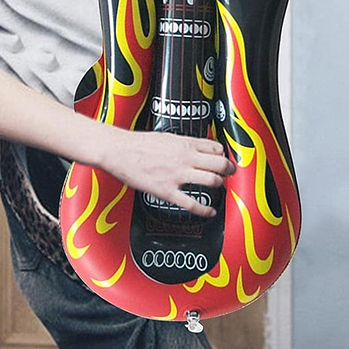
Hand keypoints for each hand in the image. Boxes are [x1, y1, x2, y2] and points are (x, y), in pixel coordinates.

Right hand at [99, 128, 234, 217]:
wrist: (118, 150)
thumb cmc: (137, 143)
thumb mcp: (165, 136)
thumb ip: (182, 143)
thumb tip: (195, 148)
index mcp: (184, 143)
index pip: (216, 147)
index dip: (223, 154)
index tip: (224, 159)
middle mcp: (185, 158)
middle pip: (220, 164)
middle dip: (229, 170)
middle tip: (230, 173)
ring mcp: (178, 175)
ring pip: (212, 181)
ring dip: (220, 186)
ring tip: (220, 188)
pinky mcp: (167, 191)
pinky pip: (193, 204)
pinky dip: (206, 210)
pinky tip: (210, 212)